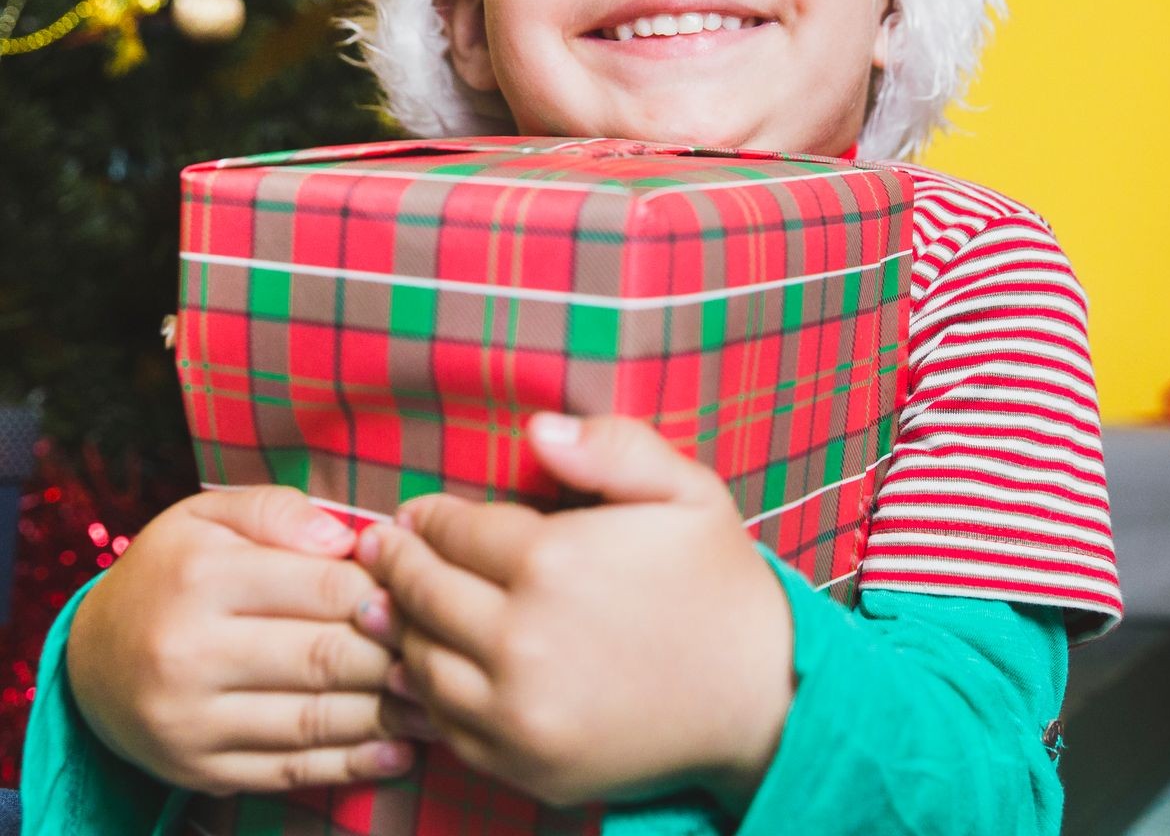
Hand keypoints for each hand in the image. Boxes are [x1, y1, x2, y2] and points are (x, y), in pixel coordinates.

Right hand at [67, 485, 416, 793]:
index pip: (327, 588)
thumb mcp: (207, 517)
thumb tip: (349, 540)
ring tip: (442, 702)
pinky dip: (353, 764)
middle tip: (450, 650)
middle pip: (328, 657)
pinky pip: (291, 770)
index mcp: (201, 578)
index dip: (392, 593)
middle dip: (400, 655)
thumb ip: (279, 512)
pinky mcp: (199, 769)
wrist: (89, 658)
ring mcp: (191, 720)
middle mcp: (189, 653)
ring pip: (316, 720)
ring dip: (391, 716)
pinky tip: (400, 751)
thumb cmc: (171, 574)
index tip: (431, 595)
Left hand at [355, 413, 793, 807]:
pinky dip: (422, 691)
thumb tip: (538, 430)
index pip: (453, 531)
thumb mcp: (688, 493)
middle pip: (423, 592)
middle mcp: (522, 638)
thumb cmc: (721, 585)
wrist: (764, 698)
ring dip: (401, 625)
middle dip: (400, 562)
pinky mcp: (520, 761)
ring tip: (390, 603)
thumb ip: (614, 449)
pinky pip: (442, 722)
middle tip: (383, 547)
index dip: (428, 517)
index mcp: (556, 561)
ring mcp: (517, 709)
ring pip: (419, 659)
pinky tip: (420, 666)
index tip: (417, 512)